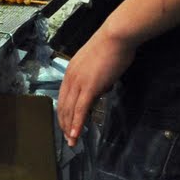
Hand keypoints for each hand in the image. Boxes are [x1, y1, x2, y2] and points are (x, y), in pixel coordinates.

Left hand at [57, 26, 136, 144]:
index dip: (63, 112)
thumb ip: (95, 79)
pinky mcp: (89, 87)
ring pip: (70, 110)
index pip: (63, 96)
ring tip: (71, 142)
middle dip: (64, 123)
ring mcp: (78, 82)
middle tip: (67, 138)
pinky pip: (80, 109)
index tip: (65, 124)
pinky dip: (77, 124)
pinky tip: (75, 134)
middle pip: (63, 105)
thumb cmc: (111, 48)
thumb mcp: (97, 66)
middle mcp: (70, 77)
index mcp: (71, 71)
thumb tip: (99, 90)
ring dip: (69, 128)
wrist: (116, 37)